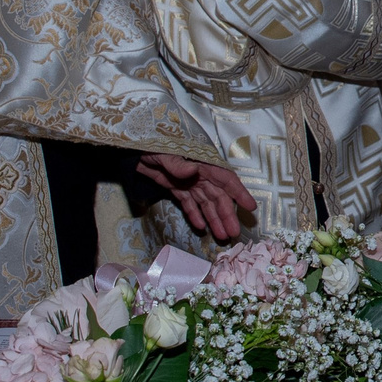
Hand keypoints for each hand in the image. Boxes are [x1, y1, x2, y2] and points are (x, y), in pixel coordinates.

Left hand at [137, 154, 255, 240]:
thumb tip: (193, 172)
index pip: (225, 179)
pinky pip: (189, 204)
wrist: (132, 149)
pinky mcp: (176, 189)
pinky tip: (201, 227)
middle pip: (218, 196)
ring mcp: (188, 182)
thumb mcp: (165, 152)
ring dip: (213, 219)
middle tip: (233, 233)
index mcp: (202, 163)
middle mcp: (199, 174)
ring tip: (222, 236)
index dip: (239, 193)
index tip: (250, 207)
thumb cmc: (151, 144)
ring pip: (205, 203)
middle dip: (226, 215)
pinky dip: (195, 215)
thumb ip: (177, 164)